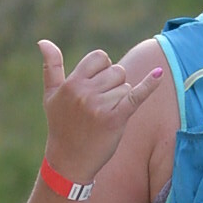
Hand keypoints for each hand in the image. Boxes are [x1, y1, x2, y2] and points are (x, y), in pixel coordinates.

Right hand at [37, 41, 164, 185]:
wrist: (69, 161)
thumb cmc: (61, 125)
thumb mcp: (51, 95)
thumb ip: (51, 66)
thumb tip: (43, 41)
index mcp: (71, 83)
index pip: (100, 57)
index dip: (103, 69)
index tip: (97, 85)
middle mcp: (85, 92)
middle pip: (116, 71)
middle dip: (113, 85)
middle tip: (100, 106)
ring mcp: (100, 106)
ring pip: (126, 86)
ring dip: (121, 99)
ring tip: (105, 115)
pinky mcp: (115, 119)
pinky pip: (136, 96)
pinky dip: (149, 86)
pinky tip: (159, 74)